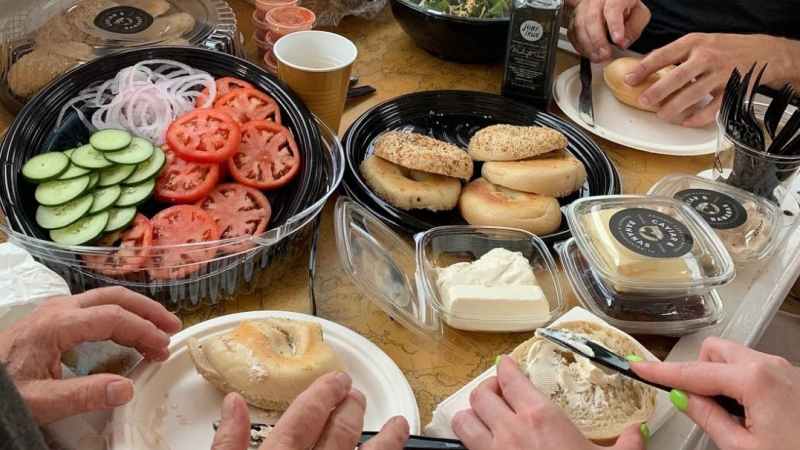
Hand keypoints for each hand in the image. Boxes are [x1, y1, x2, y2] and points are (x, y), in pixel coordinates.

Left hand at [0, 286, 181, 423]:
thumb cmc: (5, 392)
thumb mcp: (39, 401)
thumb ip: (83, 395)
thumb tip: (127, 388)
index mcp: (57, 324)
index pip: (113, 317)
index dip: (143, 330)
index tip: (163, 347)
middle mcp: (58, 309)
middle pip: (114, 297)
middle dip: (148, 310)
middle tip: (173, 327)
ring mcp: (55, 311)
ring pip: (105, 298)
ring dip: (136, 310)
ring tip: (159, 329)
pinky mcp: (52, 318)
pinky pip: (95, 307)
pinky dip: (120, 315)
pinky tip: (129, 332)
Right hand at [211, 372, 409, 449]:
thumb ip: (227, 441)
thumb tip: (233, 401)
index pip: (305, 417)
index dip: (323, 395)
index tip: (337, 380)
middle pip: (339, 434)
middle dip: (350, 409)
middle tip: (355, 393)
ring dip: (385, 440)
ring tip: (397, 424)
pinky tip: (400, 449)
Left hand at [451, 356, 645, 449]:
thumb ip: (627, 443)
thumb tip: (637, 432)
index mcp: (540, 417)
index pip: (510, 378)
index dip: (505, 367)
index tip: (505, 364)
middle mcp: (510, 430)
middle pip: (480, 395)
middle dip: (487, 390)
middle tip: (499, 393)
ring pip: (463, 421)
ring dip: (471, 416)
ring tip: (484, 417)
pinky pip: (466, 449)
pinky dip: (470, 442)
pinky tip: (484, 445)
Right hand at [567, 0, 650, 61]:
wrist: (611, 3)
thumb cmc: (625, 7)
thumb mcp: (639, 14)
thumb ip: (635, 28)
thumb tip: (623, 43)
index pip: (612, 9)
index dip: (615, 26)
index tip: (618, 41)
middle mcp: (596, 0)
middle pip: (592, 18)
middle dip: (598, 40)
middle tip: (605, 54)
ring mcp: (583, 8)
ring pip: (579, 26)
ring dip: (587, 45)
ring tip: (597, 57)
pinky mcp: (574, 18)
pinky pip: (572, 32)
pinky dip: (579, 46)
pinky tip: (588, 53)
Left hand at [624, 33, 798, 126]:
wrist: (766, 53)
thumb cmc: (728, 49)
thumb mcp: (701, 43)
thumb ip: (677, 55)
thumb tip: (647, 67)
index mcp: (695, 43)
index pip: (663, 55)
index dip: (644, 69)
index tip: (629, 80)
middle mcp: (707, 57)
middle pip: (676, 77)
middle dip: (657, 92)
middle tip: (643, 102)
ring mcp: (721, 74)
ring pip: (692, 95)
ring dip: (674, 108)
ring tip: (662, 115)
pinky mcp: (733, 90)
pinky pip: (713, 107)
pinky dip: (698, 117)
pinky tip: (687, 122)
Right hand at [631, 337, 799, 449]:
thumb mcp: (741, 448)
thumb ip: (707, 417)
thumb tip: (682, 397)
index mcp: (754, 380)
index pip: (693, 372)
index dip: (662, 372)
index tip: (639, 368)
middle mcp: (770, 366)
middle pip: (714, 351)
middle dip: (698, 372)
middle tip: (698, 405)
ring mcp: (785, 370)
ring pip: (734, 358)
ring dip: (721, 378)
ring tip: (731, 417)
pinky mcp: (793, 379)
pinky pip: (754, 368)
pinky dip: (740, 384)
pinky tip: (748, 415)